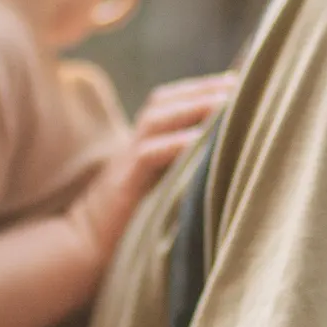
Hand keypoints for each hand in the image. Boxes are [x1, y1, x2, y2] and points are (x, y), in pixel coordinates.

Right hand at [66, 73, 233, 265]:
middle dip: (203, 88)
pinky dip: (173, 144)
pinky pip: (148, 155)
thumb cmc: (131, 219)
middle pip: (166, 101)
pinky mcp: (123, 183)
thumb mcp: (159, 185)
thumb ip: (182, 165)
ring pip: (157, 119)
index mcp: (144, 140)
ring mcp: (127, 160)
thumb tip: (230, 153)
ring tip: (225, 103)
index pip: (172, 100)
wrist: (86, 245)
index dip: (202, 87)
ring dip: (192, 107)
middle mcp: (135, 143)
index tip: (240, 81)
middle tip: (239, 83)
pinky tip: (199, 139)